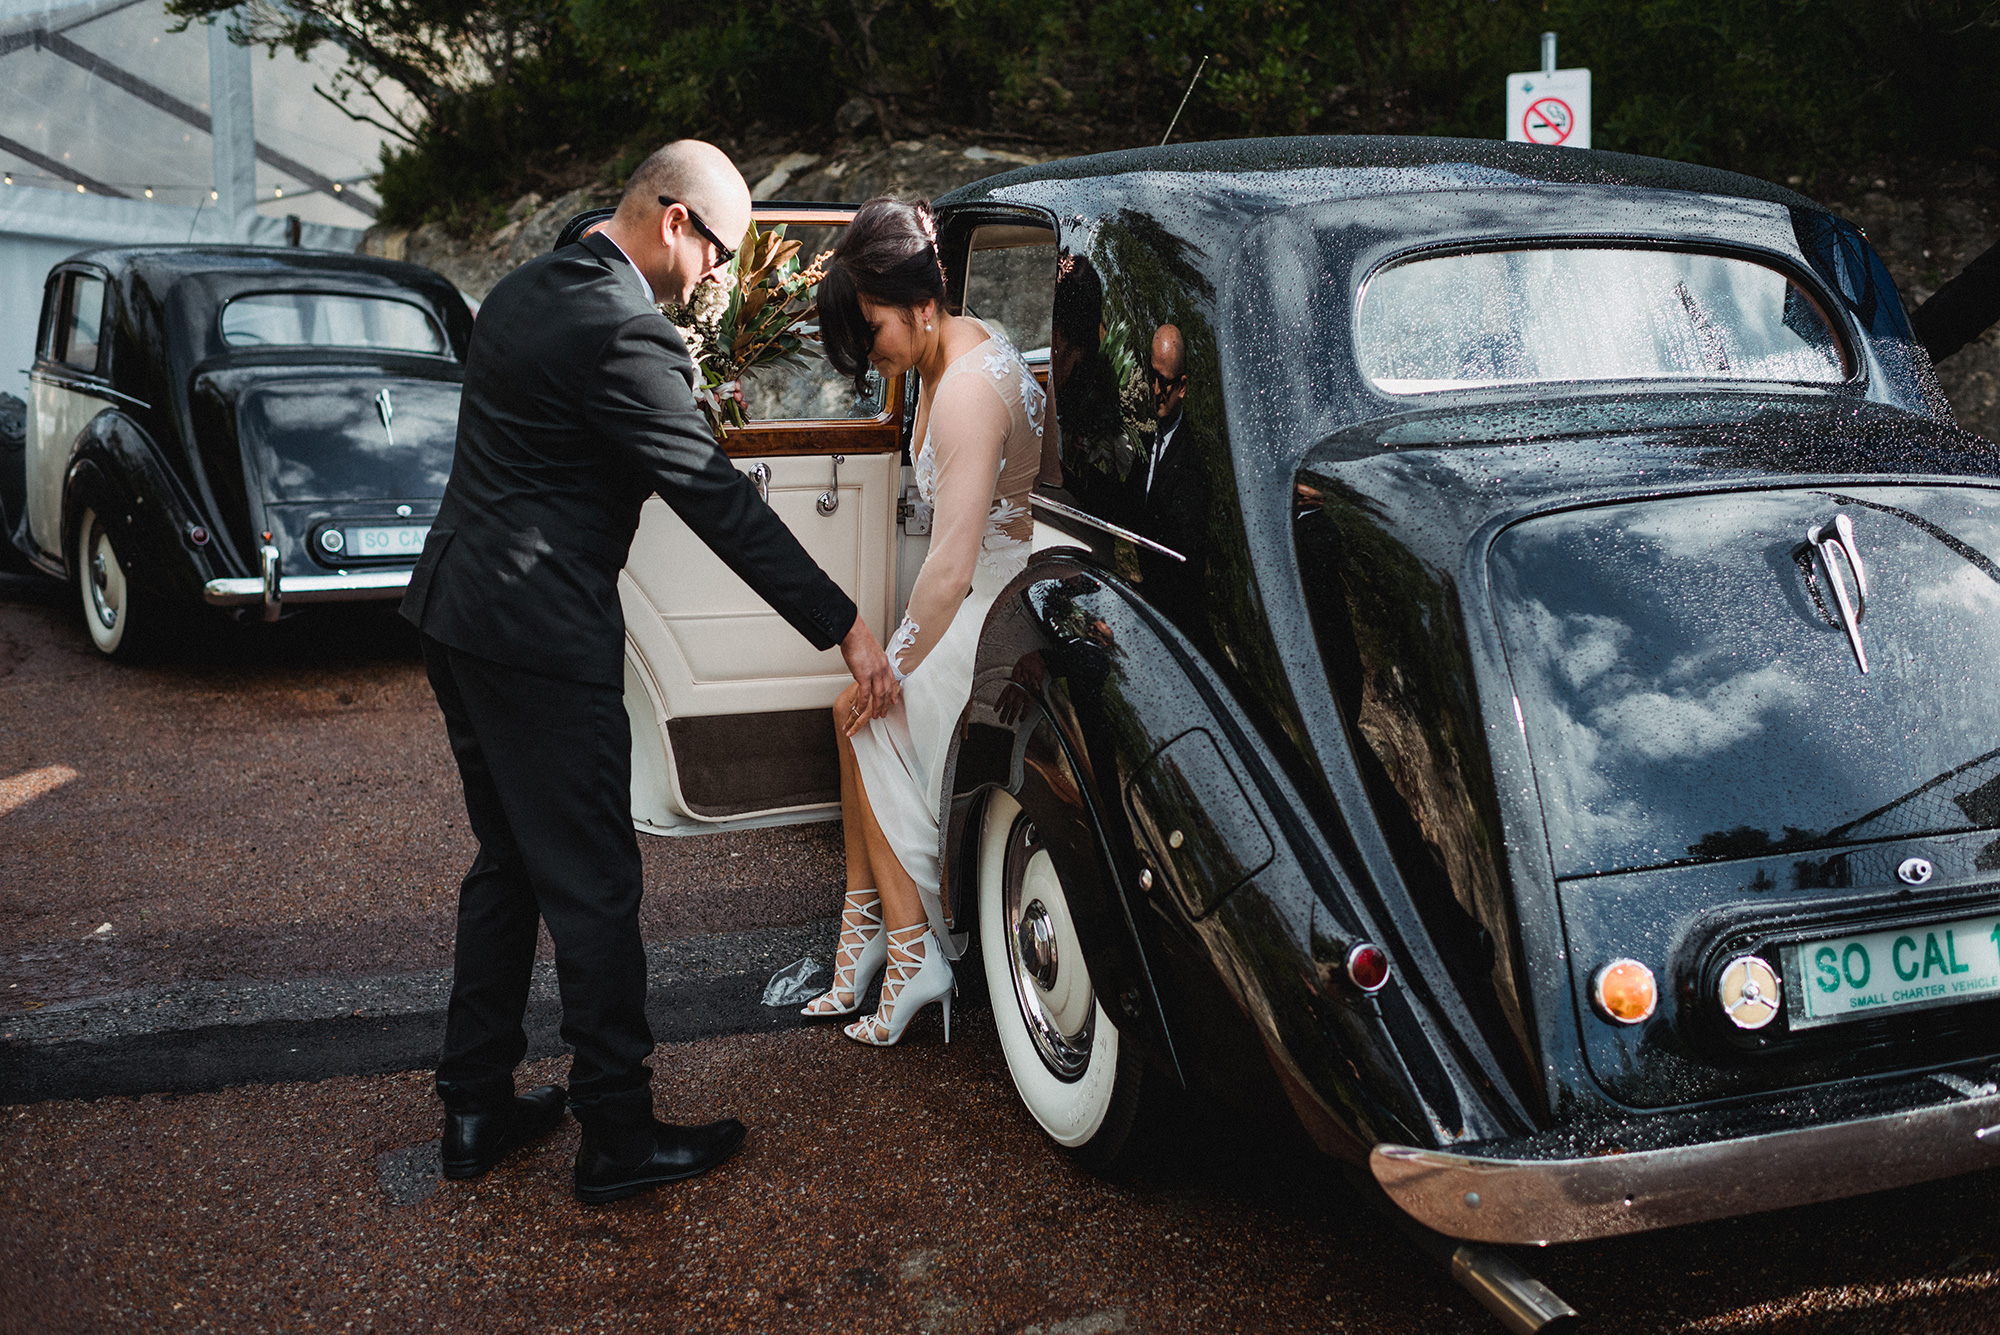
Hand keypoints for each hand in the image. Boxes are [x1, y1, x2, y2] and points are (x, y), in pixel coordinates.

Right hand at [839, 616, 897, 734]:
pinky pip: (864, 694)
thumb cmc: (859, 638)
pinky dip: (862, 704)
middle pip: (886, 691)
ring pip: (878, 695)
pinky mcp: (863, 676)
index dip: (893, 692)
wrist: (854, 633)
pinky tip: (861, 710)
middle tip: (884, 713)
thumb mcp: (871, 650)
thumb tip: (867, 664)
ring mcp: (874, 673)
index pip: (892, 681)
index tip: (894, 700)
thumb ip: (872, 660)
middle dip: (886, 704)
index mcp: (884, 662)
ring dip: (877, 707)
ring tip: (875, 716)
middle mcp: (882, 669)